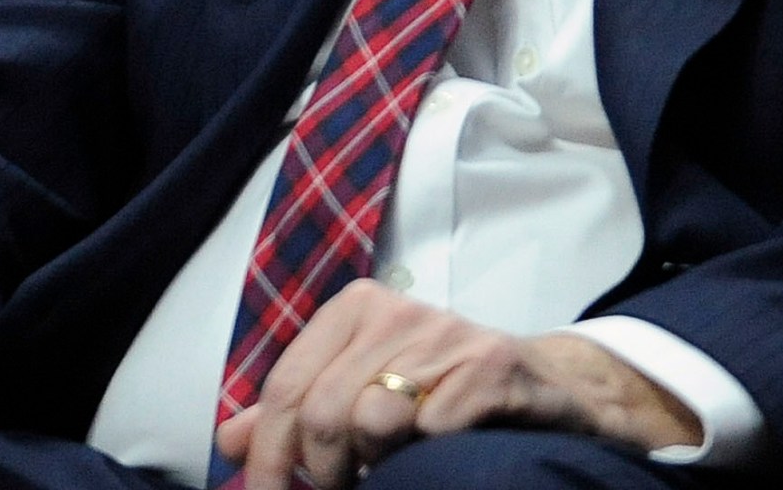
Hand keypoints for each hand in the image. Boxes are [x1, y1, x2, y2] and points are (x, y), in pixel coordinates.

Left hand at [212, 282, 699, 489]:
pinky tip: (441, 457)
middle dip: (320, 473)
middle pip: (322, 410)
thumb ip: (296, 412)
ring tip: (389, 472)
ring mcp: (447, 334)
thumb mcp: (364, 390)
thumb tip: (230, 441)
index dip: (270, 455)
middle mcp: (397, 310)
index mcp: (355, 309)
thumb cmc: (445, 393)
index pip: (287, 386)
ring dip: (375, 467)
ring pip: (372, 419)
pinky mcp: (493, 365)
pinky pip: (434, 428)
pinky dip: (429, 456)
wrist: (552, 389)